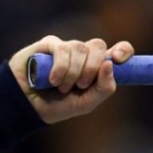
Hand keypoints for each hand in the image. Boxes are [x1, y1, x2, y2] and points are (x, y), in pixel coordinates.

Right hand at [8, 36, 134, 124]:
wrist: (28, 107)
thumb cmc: (57, 106)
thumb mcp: (86, 103)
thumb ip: (103, 89)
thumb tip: (110, 64)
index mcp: (96, 67)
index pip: (117, 50)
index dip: (123, 50)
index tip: (119, 59)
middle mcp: (83, 55)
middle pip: (98, 45)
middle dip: (91, 68)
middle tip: (81, 85)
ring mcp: (66, 48)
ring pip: (80, 48)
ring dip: (73, 72)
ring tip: (61, 87)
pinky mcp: (48, 45)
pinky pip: (62, 49)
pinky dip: (61, 68)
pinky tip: (52, 80)